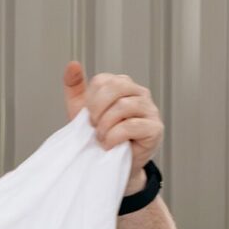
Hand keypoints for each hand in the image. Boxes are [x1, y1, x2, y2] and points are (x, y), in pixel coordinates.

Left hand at [62, 61, 161, 193]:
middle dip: (97, 109)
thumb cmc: (98, 135)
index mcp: (121, 85)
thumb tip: (72, 64)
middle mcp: (139, 93)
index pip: (102, 81)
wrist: (108, 164)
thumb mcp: (81, 110)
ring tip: (102, 138)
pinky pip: (132, 125)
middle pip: (116, 87)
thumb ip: (75, 86)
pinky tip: (110, 144)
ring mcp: (150, 109)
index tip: (87, 117)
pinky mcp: (155, 128)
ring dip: (105, 126)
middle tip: (93, 127)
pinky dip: (115, 137)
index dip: (89, 100)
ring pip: (123, 106)